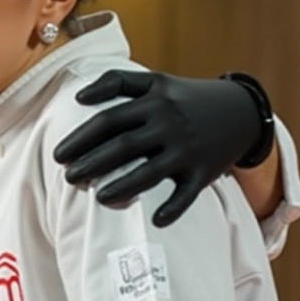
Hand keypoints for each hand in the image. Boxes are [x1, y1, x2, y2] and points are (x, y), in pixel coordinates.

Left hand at [52, 70, 262, 226]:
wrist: (241, 110)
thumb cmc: (185, 97)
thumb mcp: (155, 80)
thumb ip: (116, 81)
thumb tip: (79, 97)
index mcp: (153, 102)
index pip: (108, 121)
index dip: (79, 139)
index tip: (58, 155)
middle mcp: (169, 125)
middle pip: (123, 147)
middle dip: (92, 164)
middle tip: (69, 178)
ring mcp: (187, 150)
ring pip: (150, 173)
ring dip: (122, 187)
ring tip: (98, 196)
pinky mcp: (205, 172)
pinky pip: (186, 195)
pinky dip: (172, 209)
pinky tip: (155, 220)